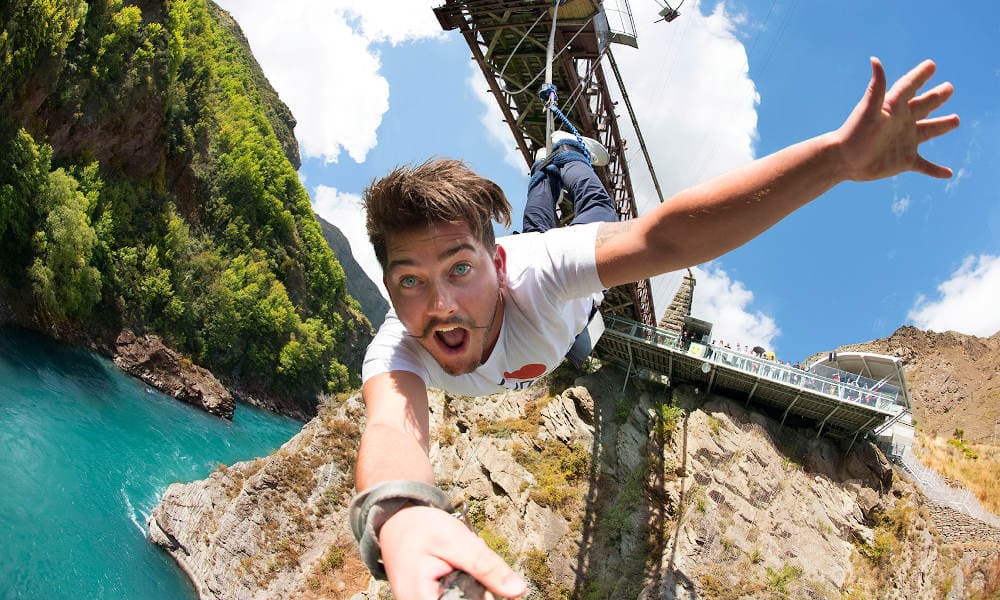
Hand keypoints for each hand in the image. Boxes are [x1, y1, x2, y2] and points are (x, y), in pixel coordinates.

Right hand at [379, 505, 526, 599]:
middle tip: (468, 556)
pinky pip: (458, 593)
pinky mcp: (432, 598)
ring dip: (473, 579)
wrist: (398, 518)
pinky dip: (466, 578)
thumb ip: (486, 567)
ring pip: (466, 597)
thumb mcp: (457, 542)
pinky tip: (458, 563)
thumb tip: (517, 591)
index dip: (482, 594)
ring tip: (460, 557)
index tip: (480, 575)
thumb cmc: (420, 527)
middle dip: (478, 584)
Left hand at [835, 57, 958, 181]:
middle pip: (924, 106)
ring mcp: (905, 141)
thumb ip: (876, 87)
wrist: (843, 161)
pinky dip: (935, 170)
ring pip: (928, 131)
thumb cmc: (854, 133)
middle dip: (937, 98)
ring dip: (942, 126)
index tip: (931, 65)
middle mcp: (902, 122)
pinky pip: (924, 165)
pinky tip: (948, 174)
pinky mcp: (904, 160)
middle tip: (949, 88)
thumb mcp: (868, 109)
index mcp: (894, 107)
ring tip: (956, 120)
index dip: (920, 76)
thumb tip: (875, 59)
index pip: (910, 87)